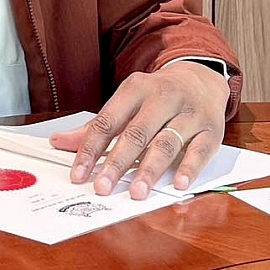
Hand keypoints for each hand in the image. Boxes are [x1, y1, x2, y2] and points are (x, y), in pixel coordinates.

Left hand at [48, 61, 229, 198]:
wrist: (200, 77)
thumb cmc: (156, 97)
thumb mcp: (126, 103)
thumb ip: (96, 127)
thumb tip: (58, 142)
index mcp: (135, 89)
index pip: (107, 121)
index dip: (90, 149)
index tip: (78, 175)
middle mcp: (162, 98)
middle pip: (136, 133)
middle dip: (117, 162)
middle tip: (103, 188)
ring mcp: (188, 113)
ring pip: (166, 143)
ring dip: (150, 169)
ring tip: (136, 192)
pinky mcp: (211, 129)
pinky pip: (200, 150)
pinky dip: (189, 168)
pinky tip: (177, 185)